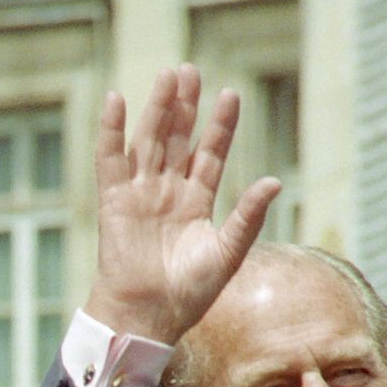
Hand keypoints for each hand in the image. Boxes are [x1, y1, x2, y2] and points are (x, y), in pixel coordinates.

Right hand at [83, 64, 280, 345]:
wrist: (148, 317)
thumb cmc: (189, 294)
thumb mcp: (227, 253)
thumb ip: (248, 217)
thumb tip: (275, 181)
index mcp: (196, 202)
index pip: (210, 154)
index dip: (220, 126)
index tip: (230, 94)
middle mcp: (167, 192)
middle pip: (177, 138)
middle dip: (185, 105)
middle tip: (190, 69)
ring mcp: (140, 194)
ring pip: (150, 141)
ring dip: (157, 109)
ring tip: (168, 75)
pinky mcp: (114, 202)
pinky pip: (110, 160)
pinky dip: (111, 131)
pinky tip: (117, 100)